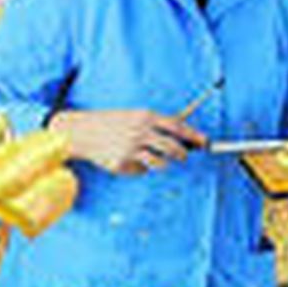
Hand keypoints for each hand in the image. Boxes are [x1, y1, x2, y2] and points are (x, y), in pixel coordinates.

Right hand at [48, 109, 205, 174]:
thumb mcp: (135, 116)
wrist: (81, 132)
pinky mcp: (122, 164)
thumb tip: (183, 133)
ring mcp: (131, 150)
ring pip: (160, 163)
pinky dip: (140, 167)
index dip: (194, 135)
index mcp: (145, 117)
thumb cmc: (112, 123)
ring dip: (162, 163)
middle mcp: (139, 133)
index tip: (205, 142)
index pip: (177, 126)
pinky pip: (141, 170)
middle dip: (182, 154)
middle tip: (183, 156)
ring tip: (151, 157)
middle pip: (173, 148)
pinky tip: (128, 159)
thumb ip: (156, 124)